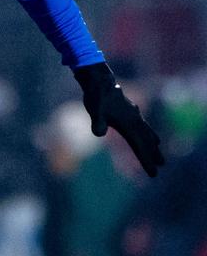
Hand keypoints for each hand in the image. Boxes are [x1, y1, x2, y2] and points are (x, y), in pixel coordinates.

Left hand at [72, 62, 163, 177]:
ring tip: (160, 156)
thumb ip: (97, 122)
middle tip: (161, 166)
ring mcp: (134, 116)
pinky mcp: (131, 113)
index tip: (153, 173)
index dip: (145, 160)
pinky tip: (153, 138)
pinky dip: (150, 135)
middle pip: (146, 141)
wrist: (100, 82)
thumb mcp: (95, 110)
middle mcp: (135, 121)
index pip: (139, 146)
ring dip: (153, 146)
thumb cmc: (97, 97)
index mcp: (128, 124)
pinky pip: (144, 127)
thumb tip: (98, 134)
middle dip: (152, 155)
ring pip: (147, 134)